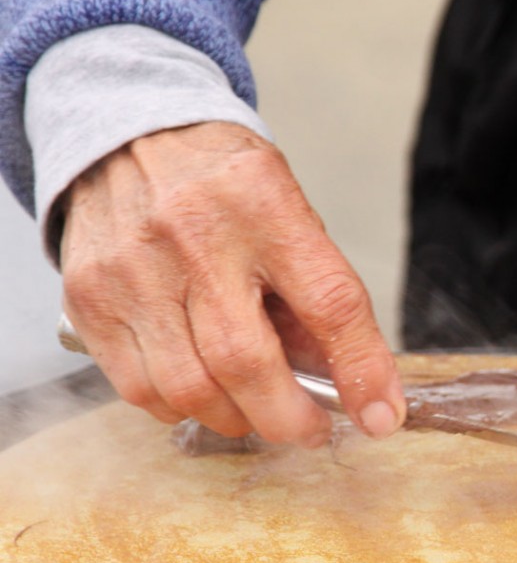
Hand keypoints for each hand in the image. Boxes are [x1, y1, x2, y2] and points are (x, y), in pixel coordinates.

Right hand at [60, 122, 404, 444]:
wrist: (126, 133)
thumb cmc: (223, 184)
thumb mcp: (288, 214)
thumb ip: (313, 295)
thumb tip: (340, 382)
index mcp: (265, 206)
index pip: (329, 302)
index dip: (362, 369)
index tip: (379, 415)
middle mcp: (195, 237)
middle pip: (246, 363)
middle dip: (289, 418)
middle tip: (309, 429)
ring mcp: (134, 271)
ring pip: (189, 389)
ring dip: (236, 419)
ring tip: (254, 409)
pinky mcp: (90, 300)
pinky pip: (139, 389)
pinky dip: (180, 408)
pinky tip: (201, 389)